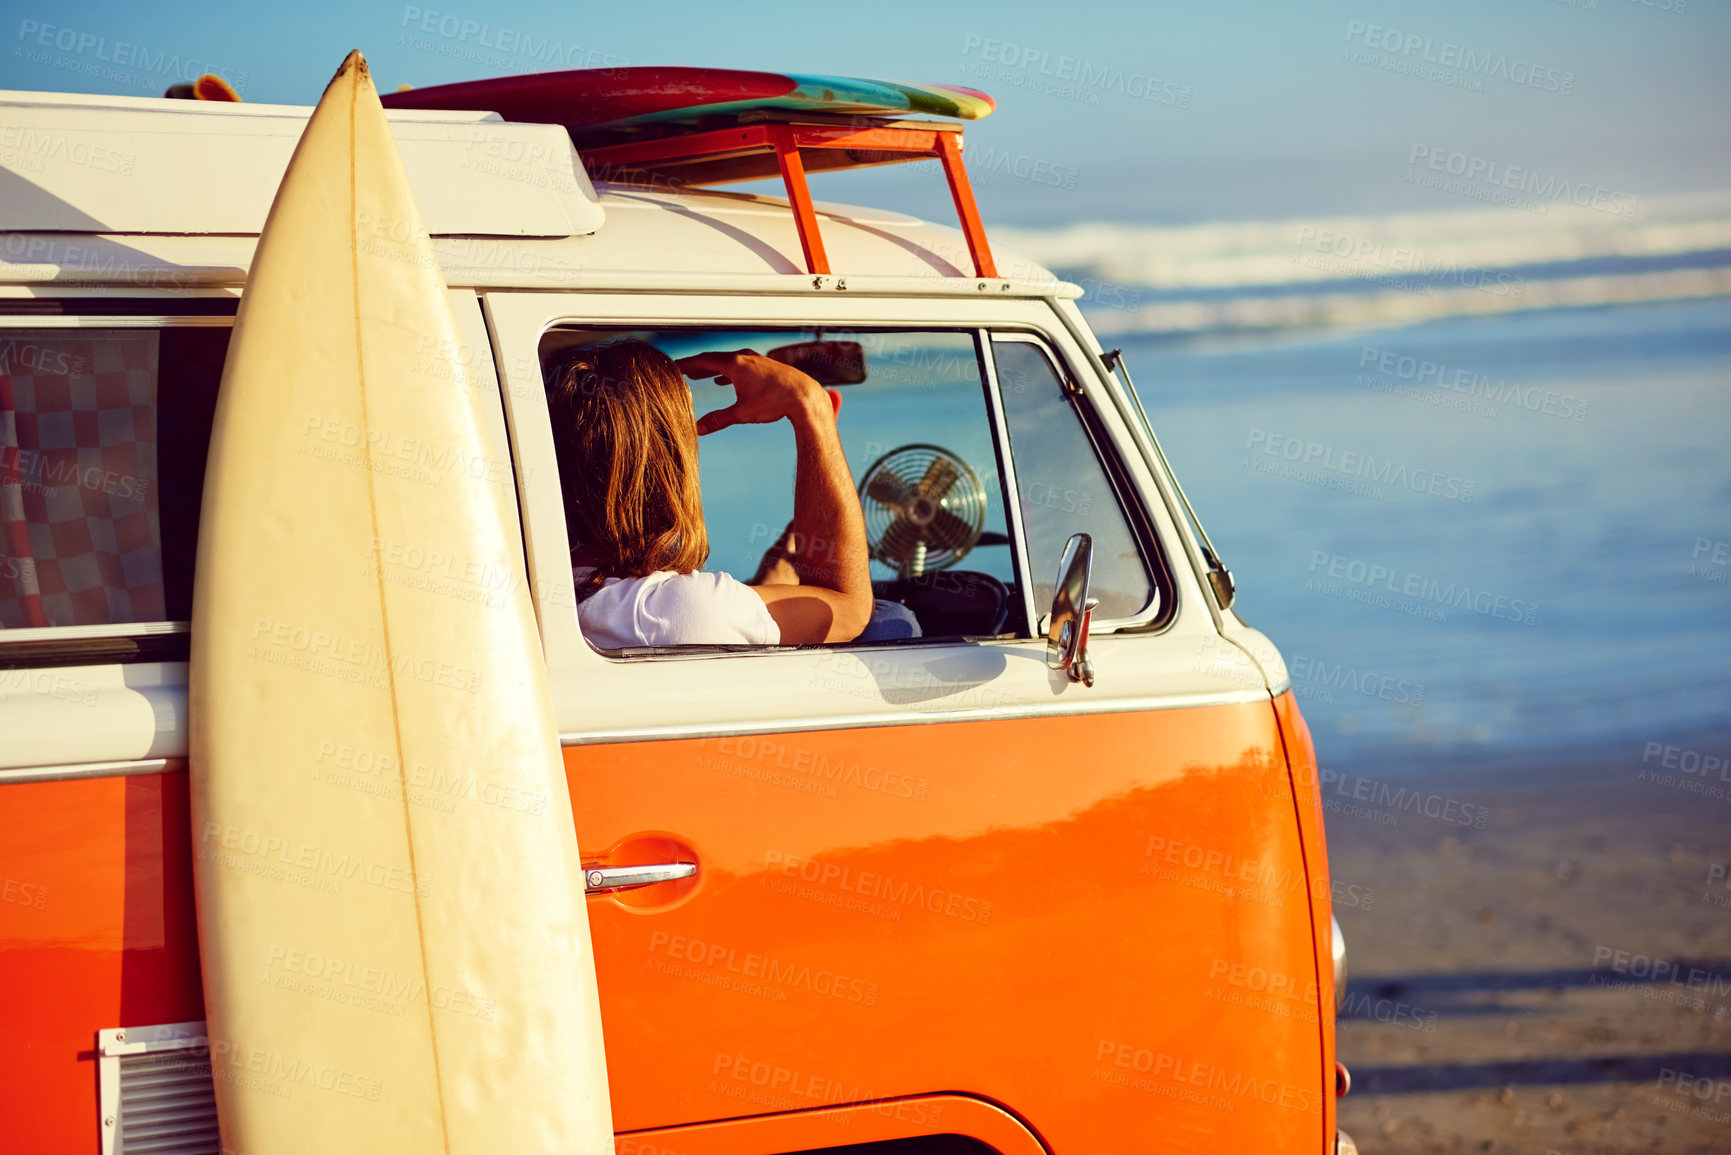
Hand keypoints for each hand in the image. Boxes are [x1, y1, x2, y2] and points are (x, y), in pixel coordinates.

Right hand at [677, 350, 839, 434]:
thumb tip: (698, 430)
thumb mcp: (742, 413)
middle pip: (714, 359)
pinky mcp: (766, 367)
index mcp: (735, 364)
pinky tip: (726, 381)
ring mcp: (756, 361)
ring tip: (701, 376)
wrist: (805, 397)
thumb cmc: (776, 402)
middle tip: (683, 370)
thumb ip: (718, 420)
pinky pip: (741, 366)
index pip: (703, 360)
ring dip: (713, 368)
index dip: (687, 364)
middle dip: (697, 366)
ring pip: (728, 362)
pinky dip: (729, 372)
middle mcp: (744, 358)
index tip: (675, 366)